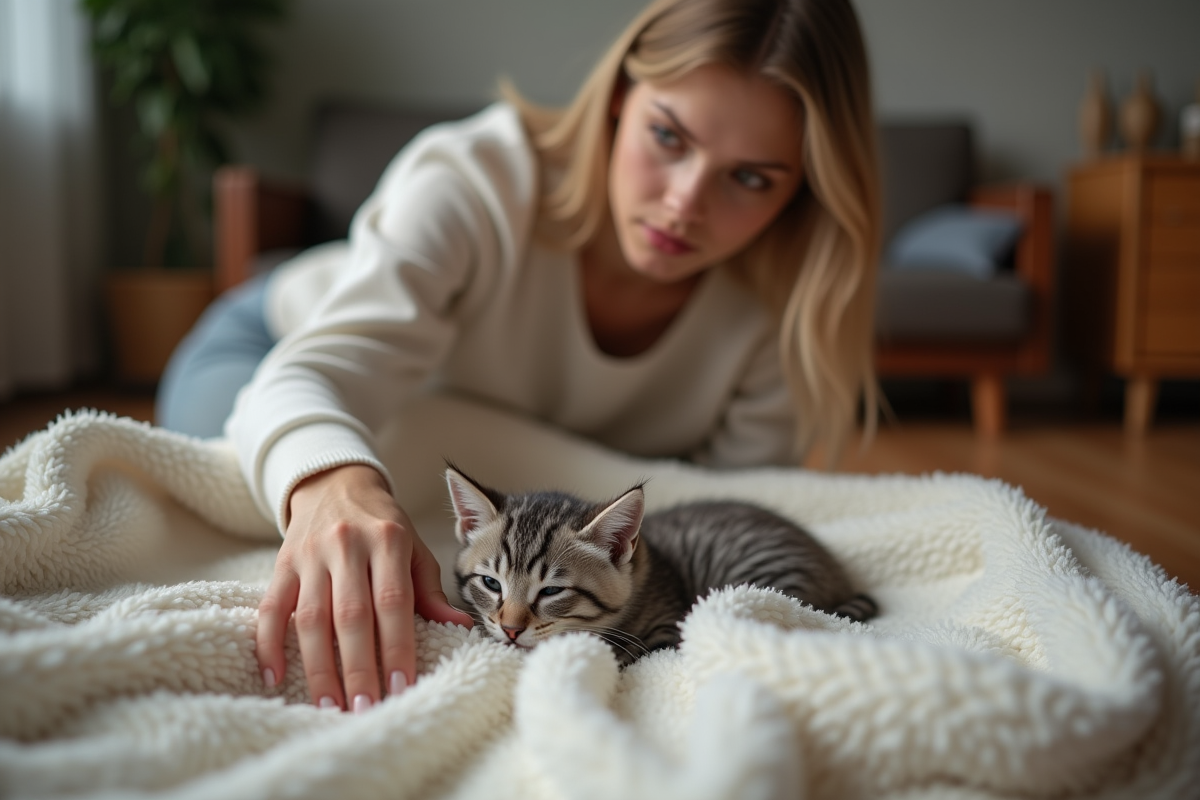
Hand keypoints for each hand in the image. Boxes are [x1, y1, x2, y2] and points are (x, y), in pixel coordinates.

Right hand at [256, 464, 472, 710]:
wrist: (335, 483)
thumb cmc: (383, 524)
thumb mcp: (414, 548)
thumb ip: (430, 589)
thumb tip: (458, 625)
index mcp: (388, 540)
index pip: (393, 601)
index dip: (396, 646)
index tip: (402, 685)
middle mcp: (347, 545)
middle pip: (351, 615)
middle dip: (359, 666)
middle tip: (365, 708)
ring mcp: (310, 554)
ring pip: (311, 617)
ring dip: (319, 667)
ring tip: (330, 706)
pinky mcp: (281, 563)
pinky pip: (271, 607)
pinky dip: (269, 644)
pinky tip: (276, 677)